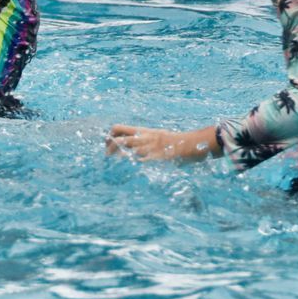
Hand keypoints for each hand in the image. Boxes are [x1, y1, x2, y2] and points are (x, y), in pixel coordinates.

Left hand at [105, 124, 219, 161]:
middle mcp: (144, 138)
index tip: (107, 144)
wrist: (190, 143)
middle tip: (108, 157)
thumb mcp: (156, 136)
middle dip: (111, 149)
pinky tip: (132, 170)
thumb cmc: (173, 141)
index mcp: (142, 132)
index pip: (118, 128)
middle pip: (120, 141)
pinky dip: (135, 165)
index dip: (109, 136)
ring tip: (117, 165)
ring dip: (120, 158)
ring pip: (129, 150)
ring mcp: (150, 148)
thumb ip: (144, 139)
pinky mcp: (157, 157)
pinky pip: (142, 161)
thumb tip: (131, 145)